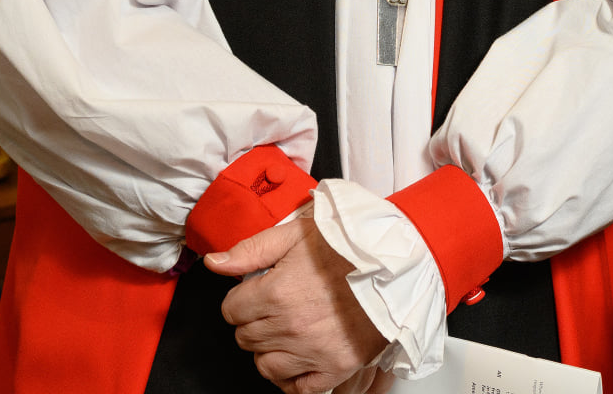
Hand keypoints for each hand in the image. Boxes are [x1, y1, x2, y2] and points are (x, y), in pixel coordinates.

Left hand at [206, 211, 388, 393]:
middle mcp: (290, 326)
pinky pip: (298, 388)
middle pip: (245, 337)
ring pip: (265, 365)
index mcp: (277, 292)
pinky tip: (299, 359)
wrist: (396, 263)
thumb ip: (252, 250)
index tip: (257, 292)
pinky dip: (293, 379)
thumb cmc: (351, 246)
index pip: (231, 310)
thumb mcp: (297, 234)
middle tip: (276, 306)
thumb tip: (216, 263)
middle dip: (254, 321)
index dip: (242, 298)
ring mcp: (312, 351)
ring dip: (269, 350)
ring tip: (287, 331)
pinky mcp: (335, 367)